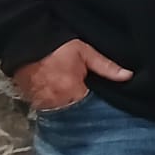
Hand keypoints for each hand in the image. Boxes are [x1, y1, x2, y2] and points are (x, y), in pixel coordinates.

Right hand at [13, 39, 130, 110]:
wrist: (26, 40)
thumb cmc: (56, 45)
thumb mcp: (84, 52)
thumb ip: (106, 66)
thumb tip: (128, 76)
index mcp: (72, 90)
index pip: (91, 109)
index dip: (97, 107)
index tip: (102, 104)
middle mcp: (56, 100)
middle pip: (76, 114)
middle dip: (83, 110)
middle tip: (88, 102)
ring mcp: (42, 102)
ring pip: (61, 114)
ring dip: (69, 109)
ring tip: (74, 100)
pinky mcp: (31, 100)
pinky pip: (47, 110)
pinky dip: (55, 106)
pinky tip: (60, 99)